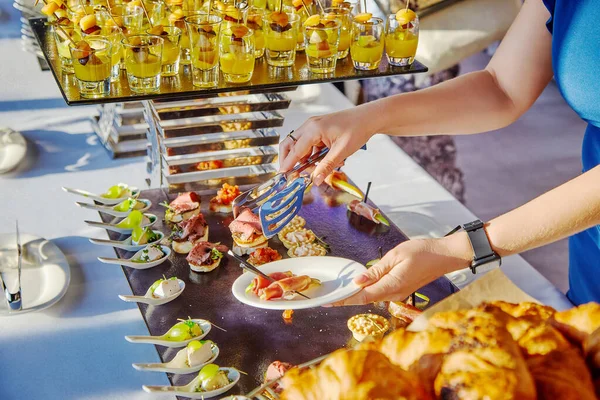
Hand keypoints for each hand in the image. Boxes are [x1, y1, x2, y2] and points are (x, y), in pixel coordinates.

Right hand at [279, 106, 376, 185]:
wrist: (369, 118)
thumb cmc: (358, 129)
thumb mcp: (342, 151)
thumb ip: (327, 166)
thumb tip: (315, 180)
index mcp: (313, 129)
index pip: (295, 150)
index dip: (288, 164)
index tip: (282, 176)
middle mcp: (310, 126)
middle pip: (290, 145)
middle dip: (289, 160)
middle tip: (292, 174)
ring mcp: (313, 127)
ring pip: (299, 146)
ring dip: (303, 159)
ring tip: (316, 169)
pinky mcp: (318, 131)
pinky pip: (308, 145)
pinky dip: (311, 155)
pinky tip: (323, 162)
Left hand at [326, 233, 472, 305]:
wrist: (444, 256)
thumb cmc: (422, 252)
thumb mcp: (396, 256)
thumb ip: (376, 270)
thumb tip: (358, 281)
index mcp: (391, 286)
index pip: (362, 296)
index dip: (344, 299)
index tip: (329, 300)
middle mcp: (393, 294)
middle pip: (364, 299)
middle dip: (346, 298)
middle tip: (328, 295)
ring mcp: (397, 294)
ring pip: (371, 296)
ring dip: (355, 294)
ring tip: (337, 290)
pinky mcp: (400, 290)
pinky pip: (379, 293)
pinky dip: (366, 290)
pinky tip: (357, 285)